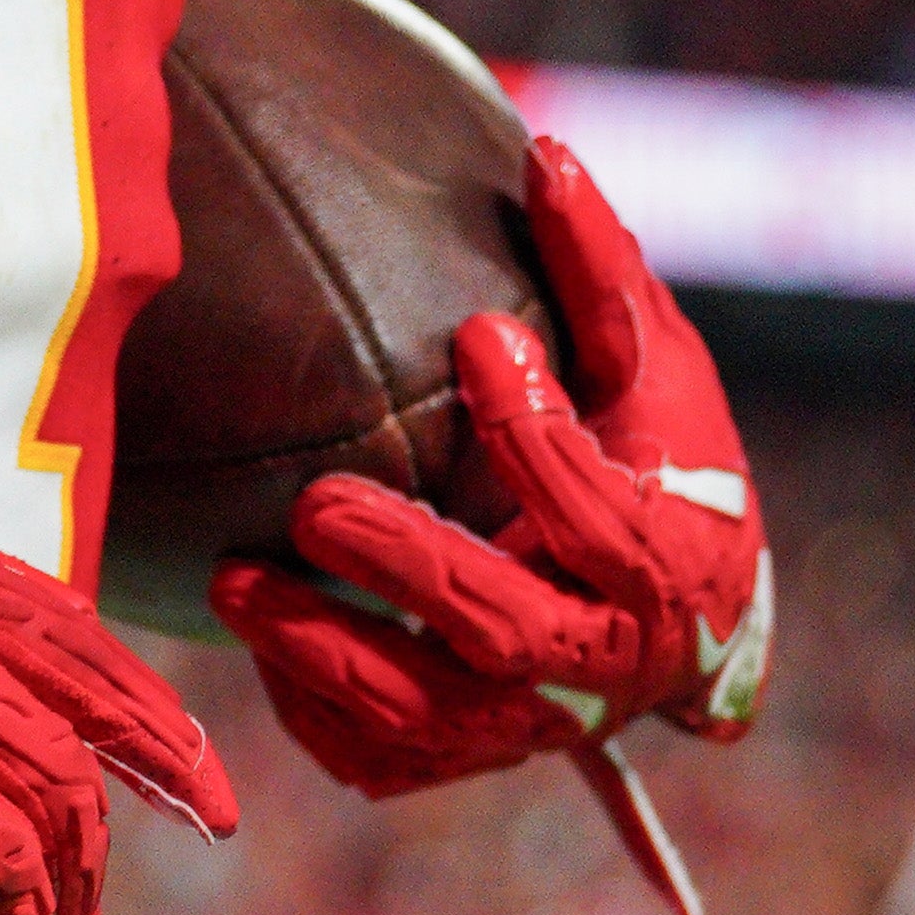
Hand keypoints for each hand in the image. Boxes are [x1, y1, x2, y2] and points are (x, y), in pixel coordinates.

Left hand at [214, 139, 771, 799]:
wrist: (682, 611)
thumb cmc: (663, 454)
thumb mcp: (653, 363)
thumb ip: (604, 271)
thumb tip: (548, 155)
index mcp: (667, 569)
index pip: (601, 517)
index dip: (538, 434)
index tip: (479, 336)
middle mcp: (606, 667)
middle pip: (503, 633)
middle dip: (408, 568)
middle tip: (316, 502)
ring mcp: (533, 725)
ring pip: (428, 719)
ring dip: (327, 652)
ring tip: (233, 581)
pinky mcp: (471, 756)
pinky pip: (385, 760)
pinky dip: (319, 715)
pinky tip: (256, 646)